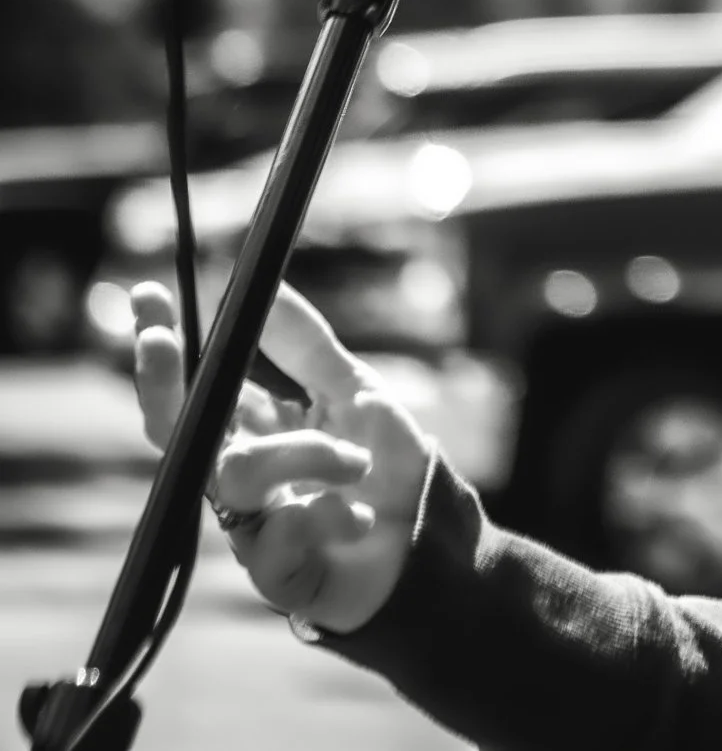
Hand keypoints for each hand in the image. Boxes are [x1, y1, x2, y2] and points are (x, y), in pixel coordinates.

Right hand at [130, 280, 435, 634]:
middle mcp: (238, 476)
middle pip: (176, 431)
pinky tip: (360, 518)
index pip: (194, 387)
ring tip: (359, 463)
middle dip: (165, 383)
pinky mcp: (274, 574)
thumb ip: (309, 347)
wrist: (432, 545)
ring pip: (235, 473)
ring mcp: (249, 526)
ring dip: (307, 453)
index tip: (148, 296)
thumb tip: (266, 288)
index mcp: (253, 430)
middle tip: (166, 342)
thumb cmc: (386, 468)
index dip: (164, 348)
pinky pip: (277, 534)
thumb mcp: (356, 393)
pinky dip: (328, 512)